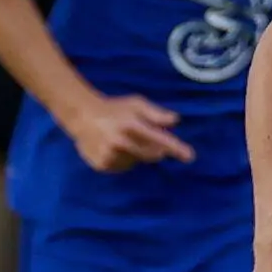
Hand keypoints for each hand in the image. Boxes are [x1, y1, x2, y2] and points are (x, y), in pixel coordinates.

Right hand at [64, 94, 194, 171]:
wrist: (82, 116)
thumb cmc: (114, 109)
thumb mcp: (135, 104)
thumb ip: (155, 113)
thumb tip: (175, 120)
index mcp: (131, 124)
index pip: (158, 139)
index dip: (175, 148)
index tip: (190, 156)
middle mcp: (121, 141)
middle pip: (151, 155)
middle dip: (155, 149)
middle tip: (142, 137)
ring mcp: (110, 155)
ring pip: (136, 162)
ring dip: (137, 154)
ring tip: (124, 140)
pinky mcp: (102, 165)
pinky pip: (123, 167)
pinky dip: (124, 160)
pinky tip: (114, 148)